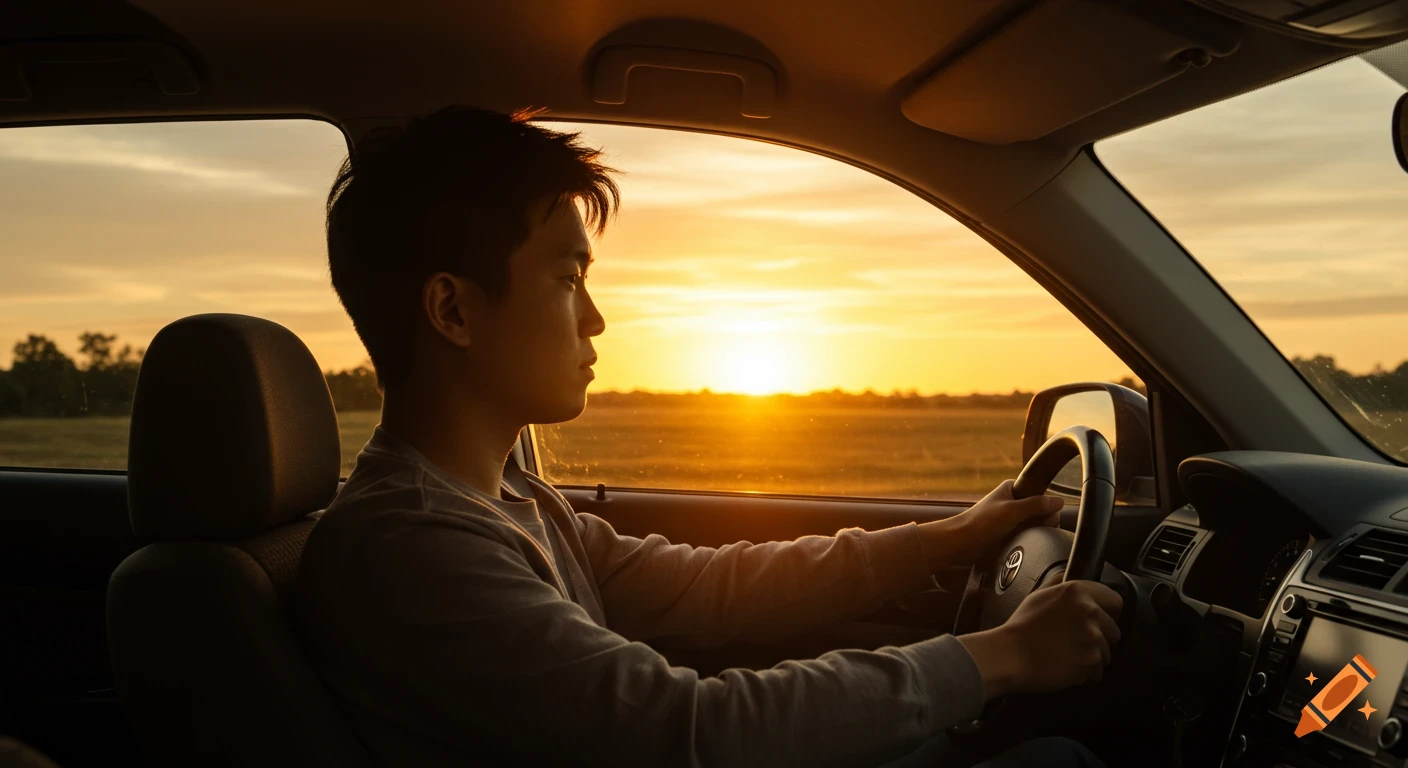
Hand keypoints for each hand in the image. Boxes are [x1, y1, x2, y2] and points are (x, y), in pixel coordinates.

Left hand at [917, 480, 1064, 569]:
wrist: (961, 543)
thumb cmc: (982, 522)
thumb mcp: (1012, 510)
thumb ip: (1036, 505)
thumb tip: (1060, 501)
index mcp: (1012, 489)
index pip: (1040, 494)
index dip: (1047, 506)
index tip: (1047, 518)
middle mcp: (1012, 501)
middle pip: (1040, 510)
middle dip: (1043, 521)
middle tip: (1038, 530)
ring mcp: (1010, 519)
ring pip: (1034, 524)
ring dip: (1036, 532)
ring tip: (1031, 539)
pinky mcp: (1008, 534)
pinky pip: (1026, 535)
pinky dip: (1030, 539)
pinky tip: (1028, 545)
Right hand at [957, 579, 1122, 698]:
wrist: (1010, 655)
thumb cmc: (1021, 627)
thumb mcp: (1038, 594)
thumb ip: (1059, 583)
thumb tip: (1069, 574)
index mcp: (1078, 592)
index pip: (1116, 601)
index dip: (1107, 612)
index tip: (1097, 620)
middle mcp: (1089, 612)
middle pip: (1114, 631)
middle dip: (1100, 637)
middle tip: (1076, 640)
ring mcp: (1092, 638)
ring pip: (1107, 653)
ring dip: (1092, 656)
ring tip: (1068, 654)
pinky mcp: (1091, 662)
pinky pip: (1098, 671)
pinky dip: (1086, 673)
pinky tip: (1067, 666)